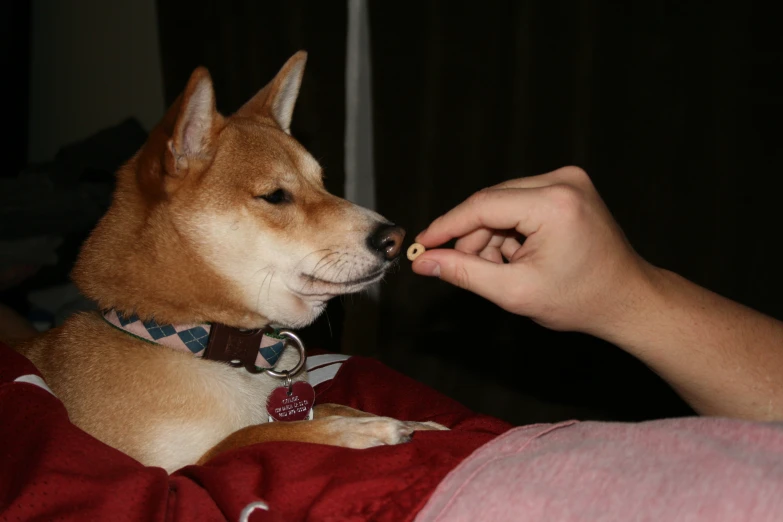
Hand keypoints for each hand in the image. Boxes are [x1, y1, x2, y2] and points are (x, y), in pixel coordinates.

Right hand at [412, 166, 654, 336]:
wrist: (627, 299)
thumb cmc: (581, 299)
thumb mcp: (514, 291)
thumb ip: (463, 273)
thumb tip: (424, 262)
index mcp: (554, 203)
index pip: (481, 206)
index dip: (446, 226)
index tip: (422, 244)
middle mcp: (563, 181)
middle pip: (491, 203)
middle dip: (473, 238)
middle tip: (462, 269)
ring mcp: (568, 180)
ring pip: (503, 203)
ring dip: (492, 237)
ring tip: (504, 270)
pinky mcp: (568, 187)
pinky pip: (520, 203)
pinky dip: (510, 230)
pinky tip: (518, 257)